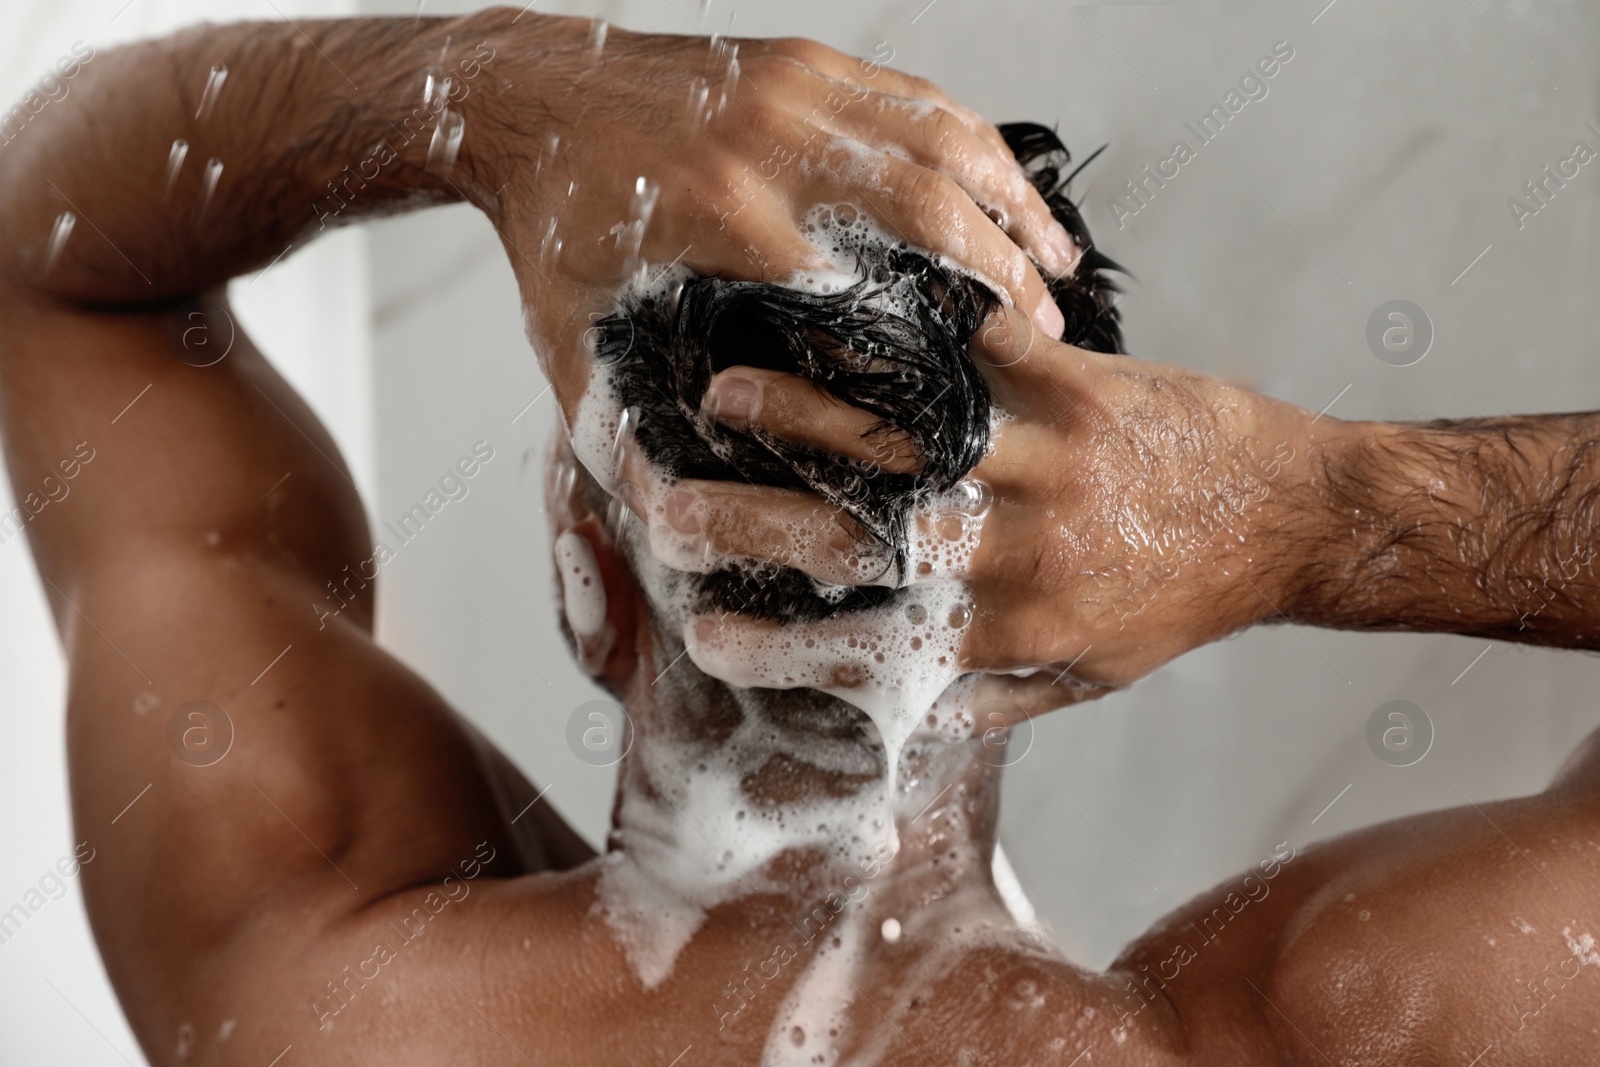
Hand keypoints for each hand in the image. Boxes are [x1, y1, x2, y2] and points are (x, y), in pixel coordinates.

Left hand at [468, 14, 1079, 423]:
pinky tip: (1016, 194)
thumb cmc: (551, 226)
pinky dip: (983, 150)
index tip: (980, 396)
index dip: (930, 343)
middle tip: (1056, 331)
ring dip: (1013, 207)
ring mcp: (795, 90)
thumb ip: (616, 425)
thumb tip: (661, 514)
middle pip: (928, 210)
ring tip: (1061, 267)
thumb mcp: (569, 338)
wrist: (524, 93)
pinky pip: (922, 101)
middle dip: (1002, 274)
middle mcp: (771, 144)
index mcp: (720, 218)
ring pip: (944, 143)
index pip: (859, 287)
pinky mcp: (808, 61)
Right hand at [644, 309, 1325, 706]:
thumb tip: (904, 711)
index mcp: (1013, 626)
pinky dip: (911, 330)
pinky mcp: (1084, 391)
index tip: (703, 632)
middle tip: (669, 503)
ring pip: (902, 439)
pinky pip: (985, 354)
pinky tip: (844, 310)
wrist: (1290, 519)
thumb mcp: (1090, 675)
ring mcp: (1049, 463)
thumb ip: (995, 696)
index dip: (779, 644)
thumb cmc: (1181, 600)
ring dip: (805, 413)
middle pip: (862, 534)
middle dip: (752, 520)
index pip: (870, 642)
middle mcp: (1020, 548)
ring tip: (726, 390)